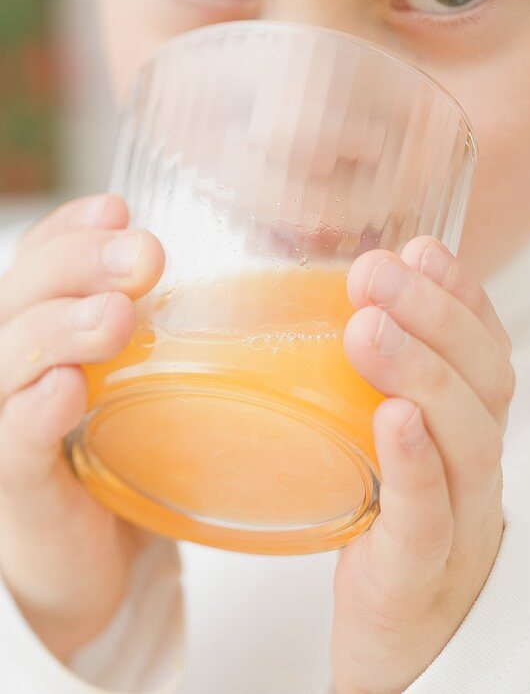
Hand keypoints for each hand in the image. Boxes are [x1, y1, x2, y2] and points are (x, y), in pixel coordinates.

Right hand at [0, 195, 163, 661]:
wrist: (109, 565)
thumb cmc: (136, 454)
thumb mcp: (157, 375)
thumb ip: (177, 327)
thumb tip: (258, 274)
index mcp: (45, 329)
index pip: (38, 259)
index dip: (69, 229)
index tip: (118, 209)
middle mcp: (14, 367)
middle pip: (18, 293)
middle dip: (78, 264)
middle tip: (145, 258)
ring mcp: (4, 425)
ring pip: (5, 357)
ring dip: (59, 328)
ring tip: (118, 318)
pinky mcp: (15, 489)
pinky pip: (11, 444)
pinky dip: (34, 412)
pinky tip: (67, 391)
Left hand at [332, 238, 514, 693]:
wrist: (401, 650)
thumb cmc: (385, 532)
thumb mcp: (384, 445)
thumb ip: (369, 382)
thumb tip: (310, 302)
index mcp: (469, 429)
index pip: (487, 348)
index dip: (463, 293)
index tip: (422, 247)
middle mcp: (478, 466)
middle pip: (486, 380)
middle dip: (435, 314)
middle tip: (376, 270)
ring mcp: (462, 522)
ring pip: (470, 440)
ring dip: (425, 372)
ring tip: (369, 327)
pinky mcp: (423, 574)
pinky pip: (431, 517)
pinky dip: (416, 463)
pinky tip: (392, 419)